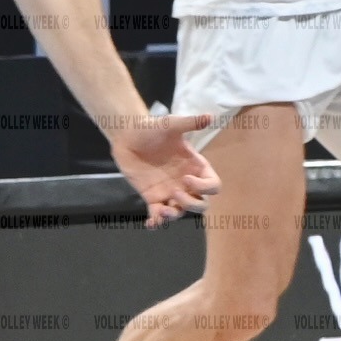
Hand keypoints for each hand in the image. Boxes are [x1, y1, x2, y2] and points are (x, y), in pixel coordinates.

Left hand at [109, 108, 218, 224]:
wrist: (128, 135)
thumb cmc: (152, 128)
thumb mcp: (172, 124)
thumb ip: (191, 122)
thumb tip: (211, 116)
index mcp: (195, 167)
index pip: (212, 185)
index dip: (204, 187)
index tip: (185, 178)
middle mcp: (186, 182)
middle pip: (201, 204)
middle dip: (192, 205)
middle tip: (175, 194)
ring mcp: (169, 191)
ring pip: (181, 212)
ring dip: (174, 216)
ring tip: (161, 212)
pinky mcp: (152, 197)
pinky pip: (158, 215)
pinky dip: (156, 222)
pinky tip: (150, 223)